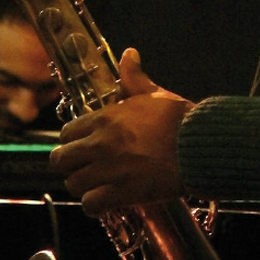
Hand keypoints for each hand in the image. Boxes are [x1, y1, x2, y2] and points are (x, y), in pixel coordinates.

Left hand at [50, 48, 192, 216]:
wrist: (199, 146)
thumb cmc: (179, 120)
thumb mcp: (154, 94)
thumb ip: (134, 77)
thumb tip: (128, 54)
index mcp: (105, 119)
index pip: (66, 132)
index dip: (72, 140)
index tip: (83, 144)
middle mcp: (101, 144)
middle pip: (59, 160)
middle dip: (68, 164)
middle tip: (83, 166)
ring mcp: (109, 170)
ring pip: (73, 184)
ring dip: (82, 185)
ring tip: (95, 184)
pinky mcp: (121, 193)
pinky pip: (91, 205)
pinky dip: (95, 205)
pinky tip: (105, 200)